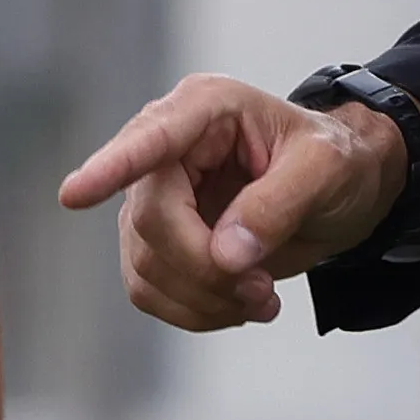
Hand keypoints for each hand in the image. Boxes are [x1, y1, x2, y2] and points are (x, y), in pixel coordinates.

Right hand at [57, 74, 407, 330]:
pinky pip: (149, 291)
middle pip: (152, 222)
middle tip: (263, 290)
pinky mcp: (157, 240)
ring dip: (204, 298)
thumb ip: (277, 205)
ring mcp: (157, 195)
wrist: (344, 191)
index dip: (112, 167)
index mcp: (206, 109)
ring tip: (263, 298)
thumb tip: (225, 254)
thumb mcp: (326, 170)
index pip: (152, 140)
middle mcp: (168, 147)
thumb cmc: (338, 162)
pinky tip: (241, 303)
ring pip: (145, 266)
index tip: (74, 195)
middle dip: (205, 269)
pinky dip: (196, 311)